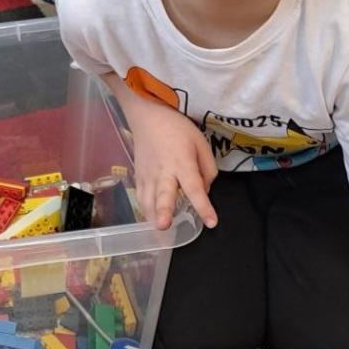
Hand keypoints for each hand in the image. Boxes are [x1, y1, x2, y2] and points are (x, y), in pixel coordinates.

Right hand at [127, 100, 218, 230]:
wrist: (148, 117)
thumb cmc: (177, 128)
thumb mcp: (200, 143)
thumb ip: (207, 169)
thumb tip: (204, 191)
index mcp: (182, 163)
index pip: (194, 188)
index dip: (203, 206)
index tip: (211, 222)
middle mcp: (163, 172)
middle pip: (163, 194)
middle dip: (163, 211)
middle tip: (163, 226)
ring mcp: (147, 175)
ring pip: (147, 200)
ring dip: (152, 217)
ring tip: (159, 231)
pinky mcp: (137, 177)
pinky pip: (141, 197)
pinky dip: (145, 210)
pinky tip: (151, 219)